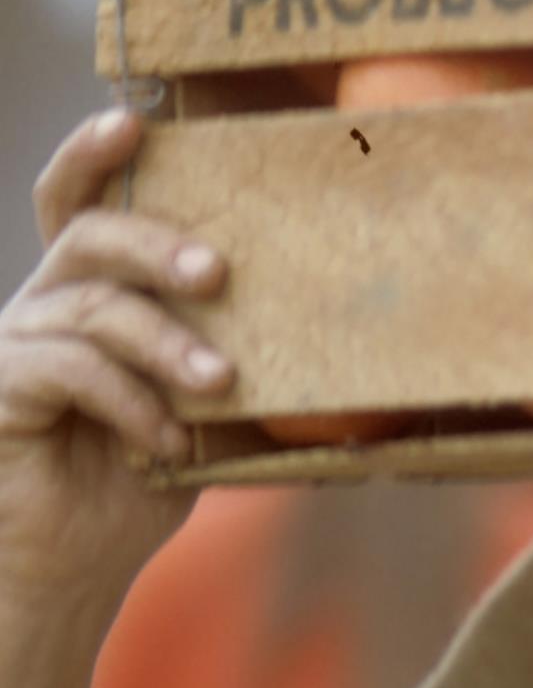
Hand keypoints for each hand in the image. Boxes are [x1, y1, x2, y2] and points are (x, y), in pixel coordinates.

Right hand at [0, 106, 232, 631]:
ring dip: (165, 344)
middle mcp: (42, 306)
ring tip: (220, 384)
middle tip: (217, 272)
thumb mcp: (204, 424)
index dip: (97, 155)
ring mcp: (14, 344)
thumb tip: (343, 366)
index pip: (80, 205)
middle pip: (91, 236)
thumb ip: (239, 379)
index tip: (134, 118)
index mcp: (86, 298)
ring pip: (93, 309)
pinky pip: (69, 369)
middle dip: (156, 242)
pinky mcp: (0, 390)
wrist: (69, 569)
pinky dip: (129, 401)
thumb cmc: (133, 490)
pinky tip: (168, 442)